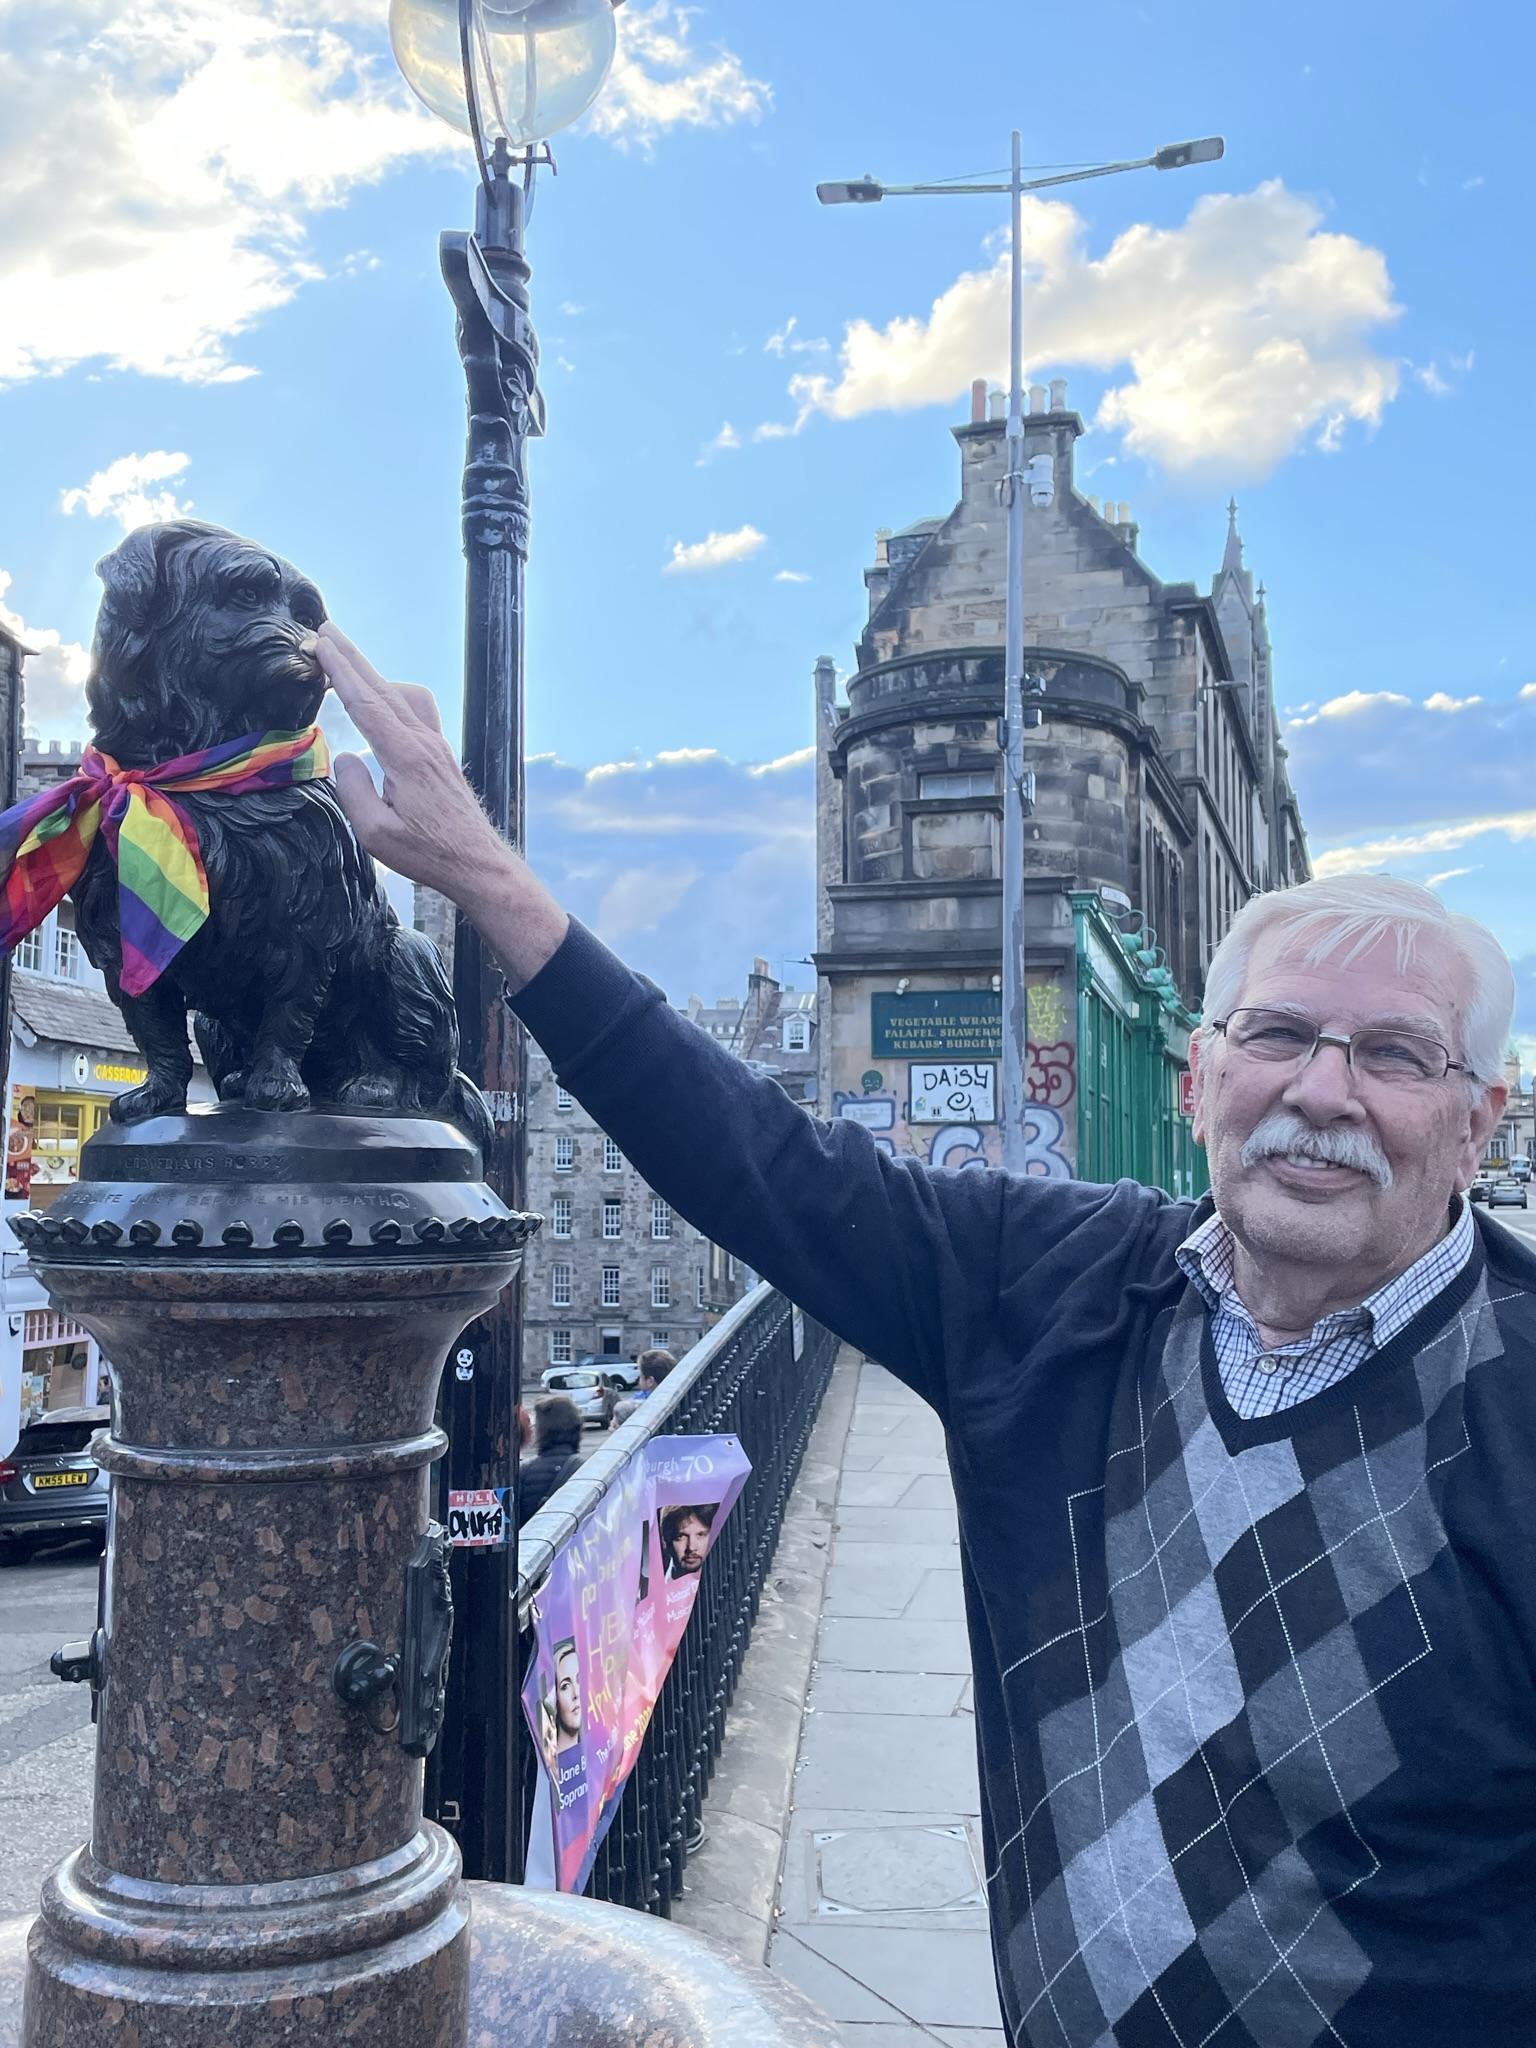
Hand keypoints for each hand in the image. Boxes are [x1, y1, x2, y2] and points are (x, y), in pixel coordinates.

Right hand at [316, 624, 568, 987]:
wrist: (477, 864)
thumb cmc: (427, 854)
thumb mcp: (375, 833)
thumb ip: (353, 791)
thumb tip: (345, 756)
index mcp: (404, 756)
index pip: (366, 701)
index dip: (341, 670)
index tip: (321, 642)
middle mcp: (423, 742)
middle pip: (383, 687)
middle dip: (352, 658)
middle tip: (326, 630)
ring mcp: (437, 746)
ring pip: (405, 695)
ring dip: (374, 675)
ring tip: (346, 663)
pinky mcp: (442, 756)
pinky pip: (417, 710)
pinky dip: (394, 694)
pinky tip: (383, 702)